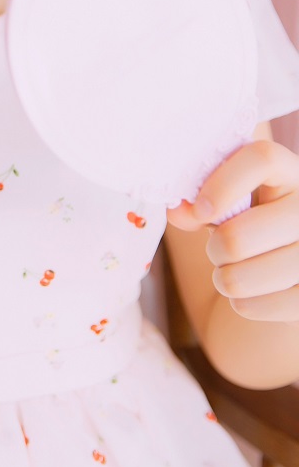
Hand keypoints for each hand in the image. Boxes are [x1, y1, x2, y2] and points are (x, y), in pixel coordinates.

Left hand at [166, 139, 298, 321]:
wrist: (284, 258)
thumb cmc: (252, 219)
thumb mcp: (230, 200)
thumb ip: (199, 200)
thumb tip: (180, 211)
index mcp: (290, 172)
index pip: (262, 159)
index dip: (222, 185)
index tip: (200, 210)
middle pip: (236, 237)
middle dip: (215, 248)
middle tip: (219, 248)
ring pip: (238, 278)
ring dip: (224, 277)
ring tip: (235, 268)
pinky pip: (251, 306)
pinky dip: (241, 302)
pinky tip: (255, 290)